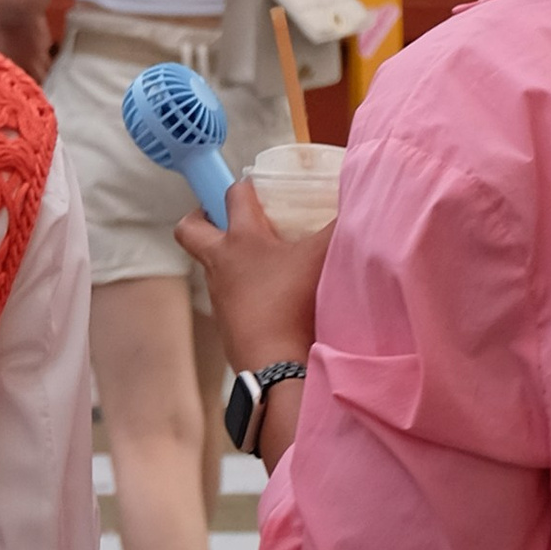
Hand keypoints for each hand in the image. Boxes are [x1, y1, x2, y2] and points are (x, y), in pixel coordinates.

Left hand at [175, 176, 330, 374]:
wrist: (276, 364)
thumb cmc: (294, 303)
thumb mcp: (324, 256)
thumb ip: (340, 227)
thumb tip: (360, 204)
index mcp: (241, 239)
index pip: (232, 195)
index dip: (244, 185)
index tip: (258, 186)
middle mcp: (220, 264)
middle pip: (190, 230)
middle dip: (203, 216)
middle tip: (225, 216)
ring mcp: (220, 295)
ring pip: (209, 265)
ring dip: (226, 257)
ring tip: (260, 259)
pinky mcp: (226, 323)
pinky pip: (227, 296)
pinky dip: (241, 290)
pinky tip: (268, 295)